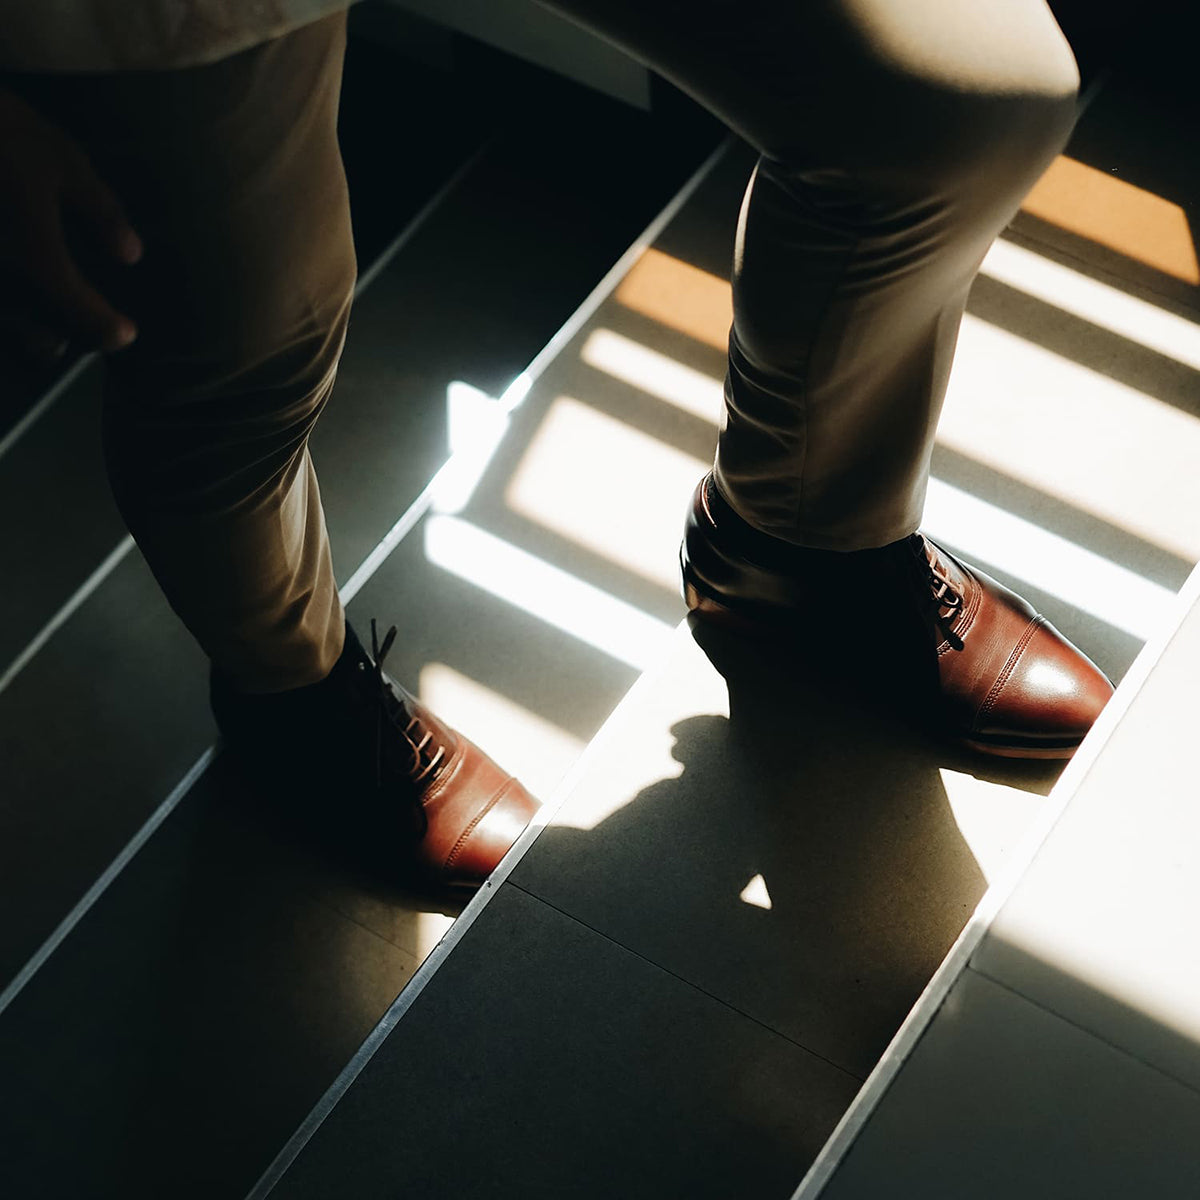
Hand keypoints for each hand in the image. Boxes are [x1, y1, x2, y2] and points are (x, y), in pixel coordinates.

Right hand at [0, 87, 142, 358]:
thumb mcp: (61, 160)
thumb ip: (100, 212)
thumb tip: (130, 255)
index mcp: (34, 258)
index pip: (80, 314)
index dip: (105, 328)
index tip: (124, 334)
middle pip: (26, 335)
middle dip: (48, 342)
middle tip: (64, 334)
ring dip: (15, 326)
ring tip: (34, 319)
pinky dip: (2, 305)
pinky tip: (11, 286)